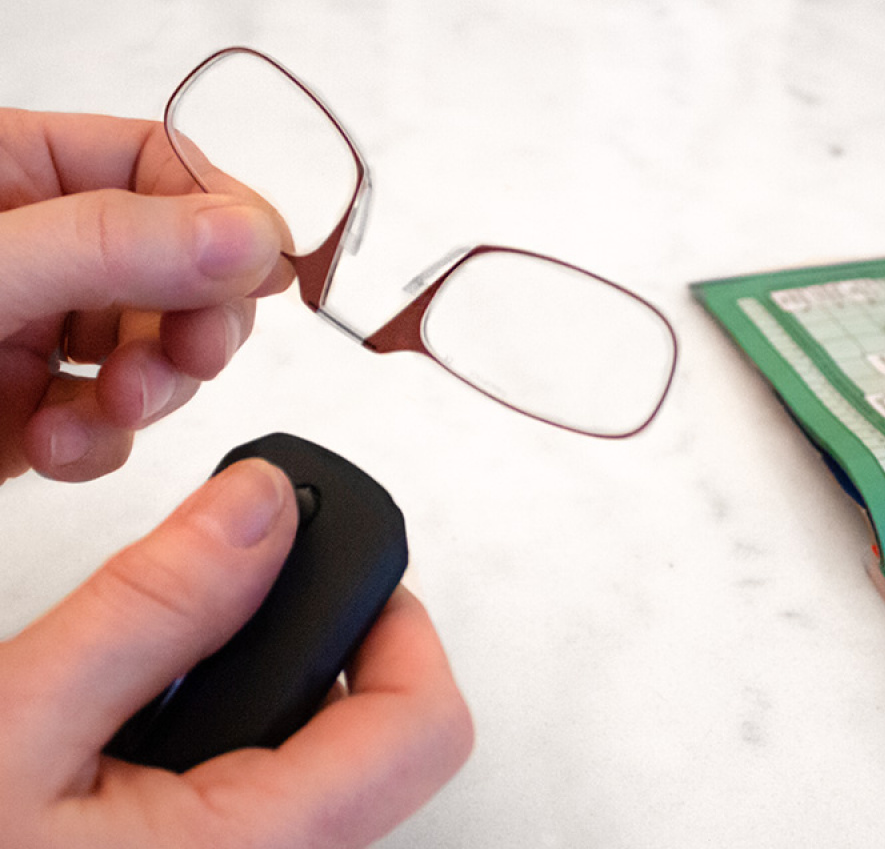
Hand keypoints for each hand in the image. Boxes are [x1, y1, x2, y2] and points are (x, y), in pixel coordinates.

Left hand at [0, 107, 292, 482]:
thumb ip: (108, 245)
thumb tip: (244, 236)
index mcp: (17, 171)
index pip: (161, 163)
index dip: (225, 213)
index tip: (264, 265)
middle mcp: (42, 247)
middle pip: (183, 264)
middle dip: (196, 319)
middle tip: (197, 349)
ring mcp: (39, 328)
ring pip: (161, 349)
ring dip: (155, 388)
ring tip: (118, 405)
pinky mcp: (36, 407)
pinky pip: (113, 421)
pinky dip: (102, 444)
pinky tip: (59, 444)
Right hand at [0, 458, 473, 847]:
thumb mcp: (15, 731)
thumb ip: (152, 610)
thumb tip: (256, 507)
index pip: (425, 726)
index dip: (400, 623)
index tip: (332, 564)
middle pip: (376, 732)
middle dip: (306, 642)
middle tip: (223, 596)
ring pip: (314, 762)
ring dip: (251, 686)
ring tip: (155, 667)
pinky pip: (256, 795)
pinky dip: (214, 732)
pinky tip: (133, 729)